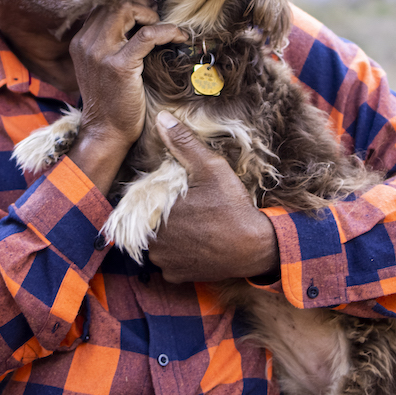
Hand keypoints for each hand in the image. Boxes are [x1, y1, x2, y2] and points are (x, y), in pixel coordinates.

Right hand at [66, 0, 183, 193]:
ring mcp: (100, 53)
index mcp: (80, 42)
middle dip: (142, 6)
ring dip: (151, 15)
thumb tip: (135, 22)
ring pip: (127, 11)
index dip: (129, 4)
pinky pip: (147, 35)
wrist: (106, 132)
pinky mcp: (120, 66)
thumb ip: (109, 44)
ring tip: (166, 29)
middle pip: (115, 3)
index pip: (104, 6)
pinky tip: (178, 37)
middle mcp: (86, 43)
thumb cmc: (111, 101)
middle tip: (158, 18)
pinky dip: (167, 31)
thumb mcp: (101, 67)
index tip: (148, 14)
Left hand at [146, 111, 278, 282]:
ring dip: (167, 236)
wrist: (255, 247)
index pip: (140, 202)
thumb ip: (183, 143)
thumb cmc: (232, 206)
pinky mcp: (177, 276)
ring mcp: (164, 263)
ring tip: (190, 225)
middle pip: (146, 223)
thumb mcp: (210, 168)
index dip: (155, 197)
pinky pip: (168, 263)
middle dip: (160, 215)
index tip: (174, 195)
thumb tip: (162, 118)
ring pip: (155, 244)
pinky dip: (177, 254)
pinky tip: (194, 243)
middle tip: (185, 209)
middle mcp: (153, 243)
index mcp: (154, 214)